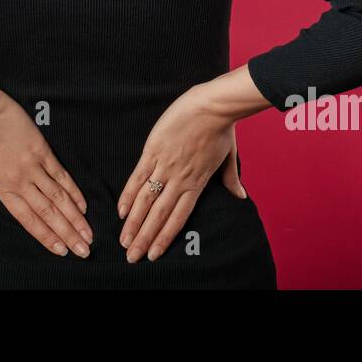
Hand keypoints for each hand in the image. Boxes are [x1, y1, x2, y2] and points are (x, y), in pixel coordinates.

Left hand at [0, 86, 92, 257]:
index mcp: (3, 188)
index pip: (28, 219)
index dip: (45, 236)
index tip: (61, 251)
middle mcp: (20, 182)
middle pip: (47, 213)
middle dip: (67, 234)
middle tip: (84, 251)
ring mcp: (32, 167)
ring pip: (58, 198)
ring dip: (75, 217)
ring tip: (88, 234)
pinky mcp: (42, 151)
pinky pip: (61, 175)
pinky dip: (73, 191)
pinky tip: (84, 205)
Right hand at [117, 84, 246, 262]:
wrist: (211, 105)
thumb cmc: (221, 128)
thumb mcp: (229, 156)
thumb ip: (231, 179)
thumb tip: (241, 197)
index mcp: (197, 183)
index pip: (178, 217)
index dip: (164, 237)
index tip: (154, 254)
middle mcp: (179, 179)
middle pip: (158, 215)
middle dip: (144, 238)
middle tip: (131, 257)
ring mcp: (165, 165)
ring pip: (146, 200)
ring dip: (134, 223)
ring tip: (123, 240)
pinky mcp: (153, 150)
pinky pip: (138, 177)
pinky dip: (129, 195)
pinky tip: (121, 211)